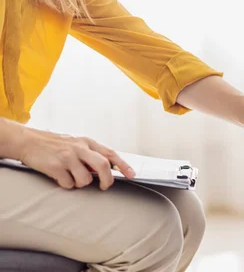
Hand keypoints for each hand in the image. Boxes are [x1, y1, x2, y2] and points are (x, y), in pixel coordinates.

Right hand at [15, 128, 134, 189]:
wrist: (28, 141)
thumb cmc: (55, 144)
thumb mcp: (76, 144)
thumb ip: (91, 154)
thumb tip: (109, 170)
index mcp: (87, 142)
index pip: (111, 154)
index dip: (123, 165)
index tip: (132, 175)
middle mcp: (79, 148)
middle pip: (103, 166)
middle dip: (107, 180)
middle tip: (104, 186)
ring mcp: (67, 157)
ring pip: (85, 179)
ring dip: (81, 184)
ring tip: (73, 178)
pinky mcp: (55, 166)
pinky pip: (68, 184)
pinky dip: (67, 185)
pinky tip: (60, 177)